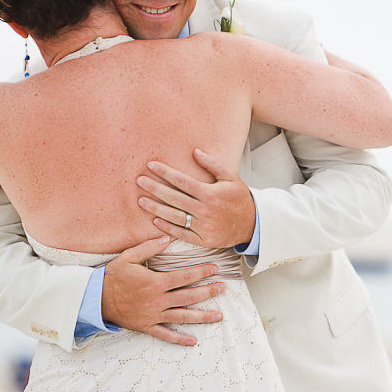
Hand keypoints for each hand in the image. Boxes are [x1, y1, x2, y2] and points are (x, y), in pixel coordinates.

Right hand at [101, 236, 224, 345]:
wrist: (95, 298)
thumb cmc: (113, 276)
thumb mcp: (129, 256)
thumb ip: (150, 246)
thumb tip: (168, 236)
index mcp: (155, 282)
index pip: (185, 276)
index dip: (201, 272)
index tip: (215, 269)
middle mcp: (158, 300)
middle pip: (189, 296)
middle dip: (208, 292)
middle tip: (223, 288)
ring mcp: (153, 315)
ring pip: (182, 317)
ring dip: (202, 316)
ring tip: (218, 315)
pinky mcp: (147, 326)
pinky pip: (165, 335)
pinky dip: (179, 339)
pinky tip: (193, 341)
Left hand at [136, 149, 255, 248]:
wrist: (252, 224)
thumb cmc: (240, 198)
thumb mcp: (231, 177)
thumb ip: (213, 164)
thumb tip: (195, 151)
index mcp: (210, 193)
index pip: (182, 181)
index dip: (165, 172)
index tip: (151, 165)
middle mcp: (205, 210)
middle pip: (174, 198)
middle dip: (155, 188)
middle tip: (139, 181)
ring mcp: (203, 226)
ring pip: (174, 216)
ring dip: (156, 209)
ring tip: (141, 201)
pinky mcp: (203, 239)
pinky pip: (182, 233)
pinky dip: (167, 228)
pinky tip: (155, 221)